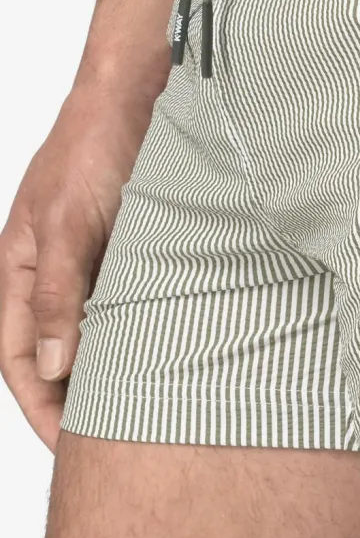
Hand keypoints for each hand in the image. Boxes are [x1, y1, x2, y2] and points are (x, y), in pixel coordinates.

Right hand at [0, 83, 152, 450]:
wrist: (137, 94)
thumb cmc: (93, 146)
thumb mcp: (69, 222)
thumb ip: (58, 292)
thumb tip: (51, 362)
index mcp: (20, 267)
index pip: (17, 355)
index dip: (40, 402)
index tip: (68, 443)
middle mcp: (52, 268)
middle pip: (56, 348)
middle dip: (75, 394)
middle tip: (113, 435)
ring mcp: (91, 256)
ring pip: (95, 326)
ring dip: (110, 362)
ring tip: (142, 402)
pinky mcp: (128, 243)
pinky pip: (127, 297)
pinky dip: (140, 325)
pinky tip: (166, 346)